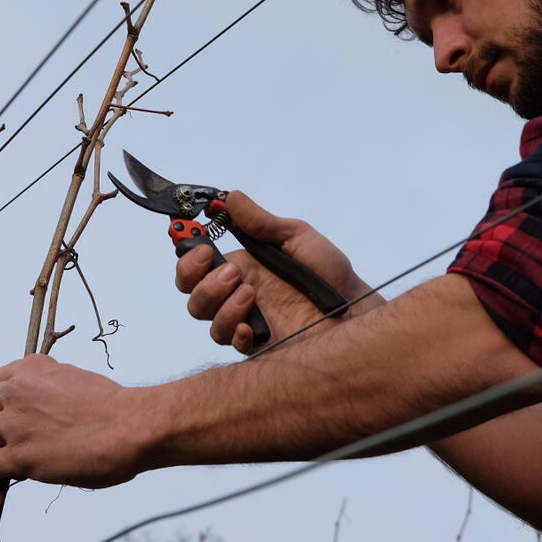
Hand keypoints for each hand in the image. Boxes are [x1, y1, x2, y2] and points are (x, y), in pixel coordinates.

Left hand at [0, 354, 141, 490]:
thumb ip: (54, 391)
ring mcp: (16, 424)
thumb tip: (49, 414)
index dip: (5, 399)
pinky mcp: (18, 456)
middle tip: (7, 437)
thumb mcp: (78, 382)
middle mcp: (19, 391)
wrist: (129, 426)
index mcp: (36, 369)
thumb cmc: (116, 408)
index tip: (12, 411)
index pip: (1, 379)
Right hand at [176, 190, 379, 354]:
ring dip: (221, 304)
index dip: (188, 257)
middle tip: (230, 270)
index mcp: (240, 266)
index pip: (196, 265)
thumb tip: (231, 197)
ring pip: (207, 320)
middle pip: (192, 295)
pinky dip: (235, 333)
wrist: (354, 305)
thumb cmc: (327, 271)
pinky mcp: (259, 344)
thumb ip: (261, 222)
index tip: (198, 245)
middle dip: (199, 282)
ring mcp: (246, 320)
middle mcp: (237, 294)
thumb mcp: (296, 236)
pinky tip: (251, 326)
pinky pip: (232, 344)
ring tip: (251, 293)